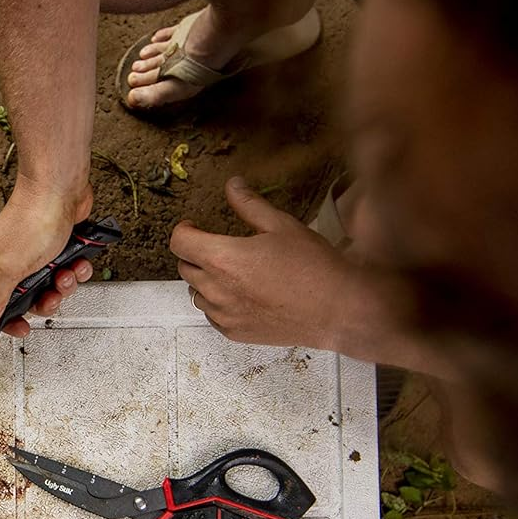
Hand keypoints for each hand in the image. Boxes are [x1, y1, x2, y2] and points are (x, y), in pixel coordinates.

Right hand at [0, 178, 93, 337]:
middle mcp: (12, 260)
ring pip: (51, 286)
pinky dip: (76, 269)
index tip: (22, 329)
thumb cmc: (32, 218)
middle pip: (28, 299)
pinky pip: (68, 269)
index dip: (8, 320)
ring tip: (66, 271)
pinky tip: (77, 260)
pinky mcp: (58, 246)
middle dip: (45, 300)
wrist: (61, 187)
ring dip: (64, 284)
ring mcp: (36, 253)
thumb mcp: (10, 268)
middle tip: (51, 293)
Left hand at [171, 177, 352, 347]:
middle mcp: (217, 289)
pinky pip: (212, 315)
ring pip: (196, 293)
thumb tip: (233, 186)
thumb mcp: (281, 225)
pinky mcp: (235, 333)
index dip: (184, 230)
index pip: (180, 242)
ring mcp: (225, 315)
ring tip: (232, 271)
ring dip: (205, 280)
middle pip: (184, 267)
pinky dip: (218, 303)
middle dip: (196, 253)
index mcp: (223, 259)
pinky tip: (241, 294)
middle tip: (218, 246)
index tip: (194, 227)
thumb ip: (250, 204)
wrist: (337, 310)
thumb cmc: (314, 268)